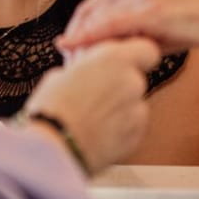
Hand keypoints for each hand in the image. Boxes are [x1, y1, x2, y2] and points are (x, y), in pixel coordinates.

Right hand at [23, 37, 159, 173]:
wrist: (53, 149)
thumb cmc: (52, 109)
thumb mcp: (61, 75)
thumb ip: (85, 69)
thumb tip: (84, 72)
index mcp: (115, 59)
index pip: (146, 49)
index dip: (136, 55)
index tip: (121, 62)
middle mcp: (132, 82)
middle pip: (136, 79)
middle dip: (121, 85)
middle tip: (96, 94)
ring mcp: (136, 111)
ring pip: (135, 104)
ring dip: (120, 109)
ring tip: (92, 119)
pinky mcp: (135, 137)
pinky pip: (133, 127)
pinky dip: (120, 129)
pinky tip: (97, 133)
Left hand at [60, 0, 198, 55]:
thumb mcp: (159, 23)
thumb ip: (131, 31)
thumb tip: (106, 52)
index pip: (93, 4)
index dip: (77, 29)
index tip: (69, 53)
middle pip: (88, 10)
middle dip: (74, 38)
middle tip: (66, 66)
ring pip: (96, 18)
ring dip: (80, 43)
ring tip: (72, 68)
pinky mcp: (150, 8)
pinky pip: (109, 25)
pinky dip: (87, 38)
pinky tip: (72, 49)